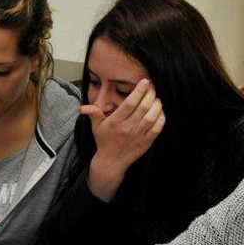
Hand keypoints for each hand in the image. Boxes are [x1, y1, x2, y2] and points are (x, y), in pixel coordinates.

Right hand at [81, 79, 165, 201]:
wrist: (111, 162)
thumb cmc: (104, 141)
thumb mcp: (96, 127)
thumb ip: (93, 114)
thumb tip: (82, 108)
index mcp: (115, 122)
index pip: (129, 103)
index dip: (139, 91)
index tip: (144, 82)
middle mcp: (127, 128)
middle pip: (143, 108)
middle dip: (150, 94)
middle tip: (152, 88)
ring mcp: (138, 136)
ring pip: (151, 117)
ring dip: (156, 105)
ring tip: (156, 98)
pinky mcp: (146, 142)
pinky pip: (157, 128)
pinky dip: (161, 118)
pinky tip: (160, 111)